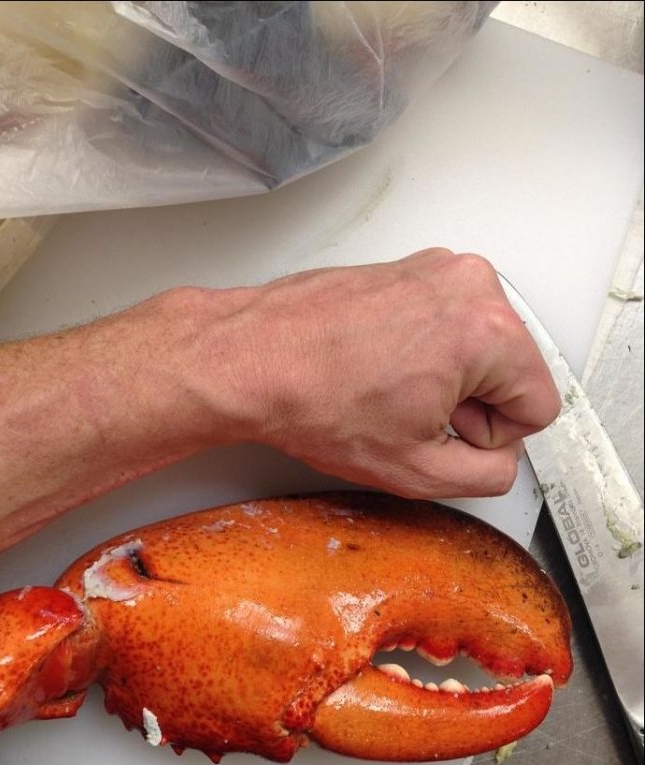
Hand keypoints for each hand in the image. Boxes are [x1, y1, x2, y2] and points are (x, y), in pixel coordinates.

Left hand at [214, 249, 559, 497]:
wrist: (247, 360)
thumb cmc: (312, 399)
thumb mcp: (416, 470)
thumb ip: (485, 475)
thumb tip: (498, 462)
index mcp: (488, 329)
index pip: (538, 405)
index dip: (491, 437)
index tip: (447, 436)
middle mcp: (468, 284)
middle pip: (510, 369)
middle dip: (468, 404)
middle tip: (408, 416)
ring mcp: (433, 268)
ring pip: (475, 346)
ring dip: (441, 377)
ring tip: (384, 389)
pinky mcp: (404, 268)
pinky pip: (440, 323)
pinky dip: (417, 350)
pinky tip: (373, 370)